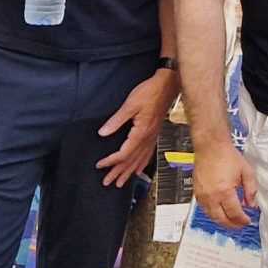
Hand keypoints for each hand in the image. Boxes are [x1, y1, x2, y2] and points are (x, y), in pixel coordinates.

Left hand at [94, 65, 178, 186]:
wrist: (167, 85)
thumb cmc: (150, 92)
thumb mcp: (130, 104)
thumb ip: (116, 120)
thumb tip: (103, 132)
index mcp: (141, 133)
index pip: (123, 154)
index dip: (111, 161)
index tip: (101, 165)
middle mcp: (147, 138)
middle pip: (131, 161)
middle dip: (118, 172)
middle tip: (108, 182)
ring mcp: (152, 137)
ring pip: (139, 160)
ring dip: (129, 172)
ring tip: (121, 182)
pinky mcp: (154, 134)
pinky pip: (148, 154)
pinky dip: (142, 164)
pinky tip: (139, 169)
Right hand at [193, 142, 257, 230]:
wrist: (211, 146)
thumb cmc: (226, 156)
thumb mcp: (246, 172)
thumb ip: (251, 190)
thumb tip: (251, 204)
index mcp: (225, 191)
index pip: (234, 214)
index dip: (242, 220)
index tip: (247, 220)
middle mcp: (212, 196)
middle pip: (222, 219)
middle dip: (233, 225)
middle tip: (240, 224)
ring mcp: (202, 195)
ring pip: (212, 217)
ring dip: (223, 221)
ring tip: (232, 220)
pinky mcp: (197, 193)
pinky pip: (205, 210)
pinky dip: (213, 214)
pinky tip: (221, 211)